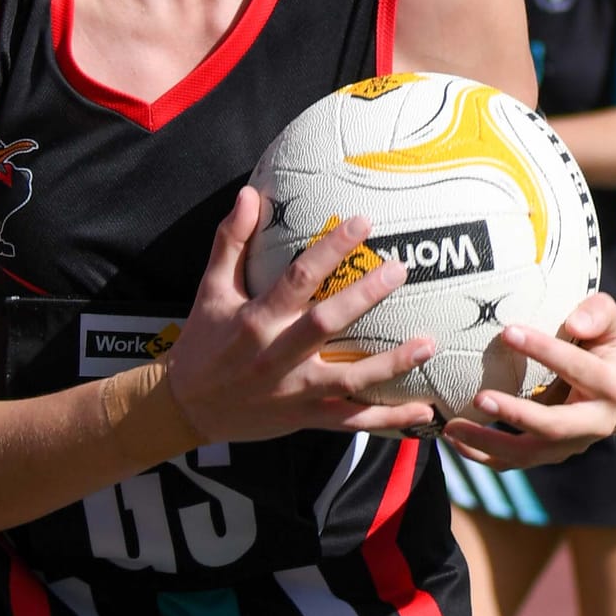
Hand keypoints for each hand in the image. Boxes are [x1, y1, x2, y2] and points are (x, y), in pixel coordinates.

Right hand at [166, 192, 439, 445]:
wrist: (186, 409)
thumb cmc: (202, 344)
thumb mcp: (210, 291)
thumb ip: (231, 242)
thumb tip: (250, 194)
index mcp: (256, 321)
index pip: (297, 280)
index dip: (330, 250)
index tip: (363, 223)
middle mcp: (276, 357)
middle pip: (326, 324)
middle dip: (364, 297)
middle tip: (400, 270)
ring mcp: (294, 392)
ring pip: (349, 381)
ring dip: (391, 364)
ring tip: (430, 343)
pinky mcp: (305, 419)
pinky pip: (351, 421)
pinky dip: (387, 419)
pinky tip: (423, 409)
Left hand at [439, 294, 615, 468]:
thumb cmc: (609, 346)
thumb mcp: (613, 322)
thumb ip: (599, 312)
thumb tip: (575, 323)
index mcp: (612, 386)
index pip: (578, 369)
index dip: (544, 351)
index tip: (508, 332)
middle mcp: (596, 423)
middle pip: (555, 426)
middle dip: (516, 414)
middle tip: (480, 398)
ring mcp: (572, 444)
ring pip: (530, 453)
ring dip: (489, 442)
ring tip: (452, 427)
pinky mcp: (551, 454)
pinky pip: (515, 462)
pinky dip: (483, 456)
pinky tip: (456, 442)